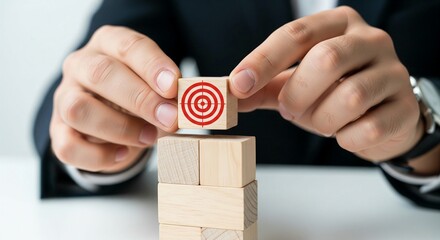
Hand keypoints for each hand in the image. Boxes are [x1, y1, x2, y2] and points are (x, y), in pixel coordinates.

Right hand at [50, 26, 179, 171]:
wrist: (112, 116)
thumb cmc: (138, 94)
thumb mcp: (156, 86)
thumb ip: (169, 93)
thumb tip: (185, 108)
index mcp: (108, 44)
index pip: (128, 46)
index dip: (152, 66)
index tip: (174, 86)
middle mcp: (81, 65)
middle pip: (100, 74)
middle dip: (140, 98)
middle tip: (170, 118)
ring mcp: (65, 97)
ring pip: (78, 109)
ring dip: (119, 128)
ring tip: (149, 137)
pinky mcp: (58, 130)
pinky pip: (68, 146)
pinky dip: (98, 156)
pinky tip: (122, 154)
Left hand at [230, 7, 423, 161]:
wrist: (380, 116)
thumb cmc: (333, 92)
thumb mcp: (295, 83)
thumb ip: (263, 86)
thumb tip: (230, 95)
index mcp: (338, 24)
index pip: (297, 33)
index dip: (264, 60)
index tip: (238, 85)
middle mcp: (370, 40)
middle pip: (327, 59)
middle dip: (297, 93)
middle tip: (289, 110)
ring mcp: (393, 71)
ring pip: (349, 96)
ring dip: (322, 120)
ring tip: (320, 122)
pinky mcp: (405, 106)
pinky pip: (368, 128)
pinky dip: (345, 138)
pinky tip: (345, 133)